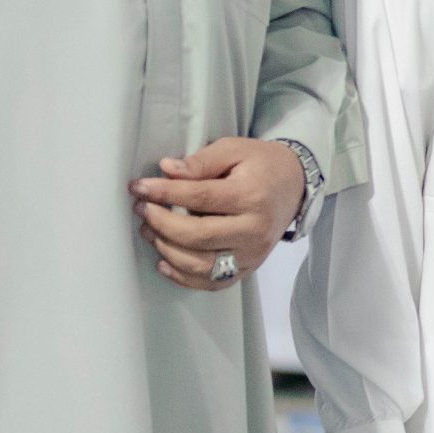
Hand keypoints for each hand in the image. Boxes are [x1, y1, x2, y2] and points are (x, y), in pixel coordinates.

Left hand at [130, 137, 304, 290]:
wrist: (295, 186)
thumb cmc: (261, 164)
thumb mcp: (234, 149)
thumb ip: (200, 161)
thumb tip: (166, 171)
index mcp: (251, 197)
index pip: (200, 198)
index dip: (164, 193)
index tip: (139, 187)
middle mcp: (254, 230)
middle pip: (197, 236)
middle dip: (161, 223)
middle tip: (141, 209)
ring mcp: (252, 255)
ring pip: (201, 265)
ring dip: (167, 250)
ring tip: (149, 231)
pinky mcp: (248, 269)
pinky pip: (211, 283)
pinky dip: (183, 277)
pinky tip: (164, 261)